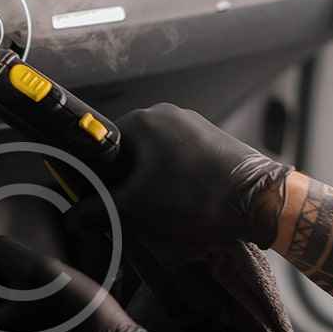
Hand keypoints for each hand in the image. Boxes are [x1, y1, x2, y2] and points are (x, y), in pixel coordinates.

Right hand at [70, 103, 290, 255]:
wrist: (260, 203)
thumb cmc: (194, 199)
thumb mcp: (137, 208)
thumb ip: (99, 209)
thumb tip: (73, 217)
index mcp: (144, 120)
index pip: (102, 146)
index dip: (97, 177)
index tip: (98, 200)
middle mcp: (169, 114)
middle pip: (131, 152)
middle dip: (127, 183)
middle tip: (129, 212)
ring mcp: (196, 125)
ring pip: (158, 158)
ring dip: (153, 185)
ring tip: (160, 213)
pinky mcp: (216, 142)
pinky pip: (183, 161)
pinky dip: (178, 182)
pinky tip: (185, 205)